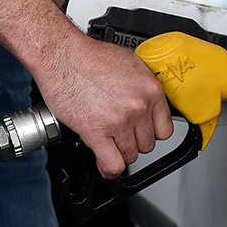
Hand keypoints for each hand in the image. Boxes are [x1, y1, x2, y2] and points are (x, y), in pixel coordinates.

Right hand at [37, 35, 173, 178]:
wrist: (61, 56)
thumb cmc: (87, 57)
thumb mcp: (129, 64)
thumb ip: (141, 87)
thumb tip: (143, 100)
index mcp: (150, 90)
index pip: (165, 129)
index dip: (150, 132)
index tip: (141, 133)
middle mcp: (138, 106)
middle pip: (147, 144)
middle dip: (132, 142)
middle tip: (119, 135)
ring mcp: (119, 121)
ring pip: (129, 155)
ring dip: (118, 153)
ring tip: (107, 144)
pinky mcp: (96, 132)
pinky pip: (112, 164)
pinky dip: (108, 169)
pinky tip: (103, 164)